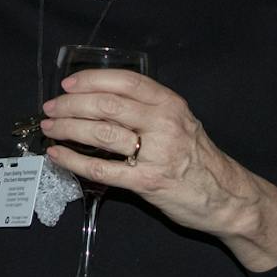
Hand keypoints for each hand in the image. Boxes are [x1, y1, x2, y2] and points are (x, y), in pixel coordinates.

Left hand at [40, 68, 276, 252]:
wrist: (226, 198)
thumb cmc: (197, 158)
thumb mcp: (180, 121)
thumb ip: (149, 109)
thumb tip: (101, 98)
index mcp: (170, 103)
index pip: (126, 81)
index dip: (92, 79)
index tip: (68, 83)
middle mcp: (164, 122)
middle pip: (107, 105)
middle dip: (72, 104)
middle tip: (51, 108)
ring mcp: (157, 152)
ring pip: (101, 133)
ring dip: (68, 128)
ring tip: (50, 128)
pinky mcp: (147, 182)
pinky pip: (102, 168)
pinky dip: (74, 161)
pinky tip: (58, 156)